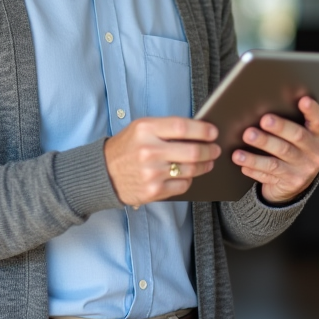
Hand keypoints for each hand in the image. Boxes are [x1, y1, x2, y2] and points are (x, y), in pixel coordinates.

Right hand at [104, 117, 219, 205]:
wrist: (103, 173)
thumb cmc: (127, 147)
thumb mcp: (141, 128)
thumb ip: (166, 128)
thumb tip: (199, 131)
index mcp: (145, 130)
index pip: (182, 127)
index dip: (202, 130)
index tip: (213, 132)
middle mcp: (148, 151)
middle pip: (192, 151)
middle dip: (210, 150)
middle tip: (215, 149)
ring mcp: (151, 173)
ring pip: (190, 170)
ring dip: (204, 165)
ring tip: (207, 162)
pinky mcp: (153, 191)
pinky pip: (182, 185)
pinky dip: (189, 179)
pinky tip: (188, 174)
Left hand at [232, 96, 318, 204]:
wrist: (298, 182)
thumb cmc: (297, 149)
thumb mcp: (303, 136)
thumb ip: (294, 122)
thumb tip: (268, 104)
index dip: (312, 110)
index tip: (303, 100)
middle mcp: (315, 153)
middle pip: (297, 137)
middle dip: (279, 127)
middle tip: (264, 120)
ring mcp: (304, 170)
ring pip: (278, 159)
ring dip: (259, 150)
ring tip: (245, 142)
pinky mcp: (291, 183)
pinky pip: (269, 173)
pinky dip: (254, 167)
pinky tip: (243, 163)